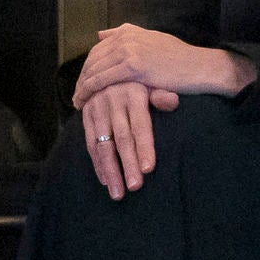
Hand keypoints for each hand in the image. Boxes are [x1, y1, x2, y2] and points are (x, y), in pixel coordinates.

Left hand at [71, 23, 251, 105]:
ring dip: (82, 87)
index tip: (82, 82)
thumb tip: (101, 34)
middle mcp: (125, 37)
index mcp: (128, 32)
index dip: (87, 67)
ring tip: (78, 102)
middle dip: (82, 78)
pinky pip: (103, 80)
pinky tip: (85, 102)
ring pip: (95, 70)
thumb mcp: (151, 39)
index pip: (98, 50)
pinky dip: (90, 91)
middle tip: (76, 95)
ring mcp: (128, 50)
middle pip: (93, 59)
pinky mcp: (133, 66)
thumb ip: (126, 34)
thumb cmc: (179, 58)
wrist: (198, 66)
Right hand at [75, 77, 178, 199]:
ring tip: (118, 193)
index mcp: (133, 94)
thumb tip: (173, 101)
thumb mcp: (152, 81)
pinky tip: (105, 180)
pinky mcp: (86, 115)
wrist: (107, 66)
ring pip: (103, 145)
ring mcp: (97, 109)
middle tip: (135, 187)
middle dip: (128, 164)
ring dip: (110, 170)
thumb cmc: (139, 80)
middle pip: (122, 138)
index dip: (144, 147)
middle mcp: (112, 101)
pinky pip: (90, 143)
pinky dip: (97, 163)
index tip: (149, 169)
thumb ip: (161, 95)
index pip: (140, 125)